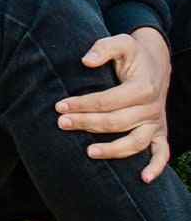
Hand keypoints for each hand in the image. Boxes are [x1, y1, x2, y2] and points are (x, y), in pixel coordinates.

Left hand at [56, 26, 173, 180]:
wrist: (156, 63)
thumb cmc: (133, 54)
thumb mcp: (121, 42)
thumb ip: (103, 48)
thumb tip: (86, 61)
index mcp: (142, 88)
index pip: (107, 100)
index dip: (82, 104)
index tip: (59, 106)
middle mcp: (151, 108)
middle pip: (116, 122)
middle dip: (86, 124)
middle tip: (61, 124)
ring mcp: (156, 122)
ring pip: (135, 142)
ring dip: (113, 150)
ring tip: (88, 152)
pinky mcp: (159, 132)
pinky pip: (161, 153)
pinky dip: (156, 167)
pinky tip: (143, 179)